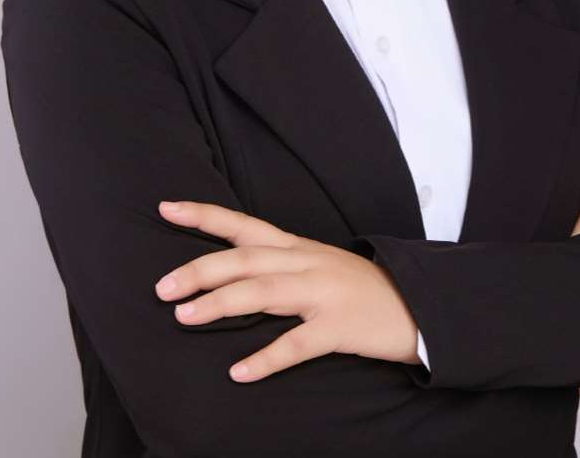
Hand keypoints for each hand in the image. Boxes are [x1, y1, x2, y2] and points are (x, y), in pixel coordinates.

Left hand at [154, 200, 421, 382]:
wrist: (417, 305)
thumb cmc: (358, 288)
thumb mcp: (317, 264)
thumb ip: (278, 264)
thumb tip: (229, 272)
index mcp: (297, 247)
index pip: (243, 224)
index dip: (204, 215)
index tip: (167, 207)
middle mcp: (305, 263)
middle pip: (245, 259)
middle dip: (200, 270)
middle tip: (162, 288)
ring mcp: (323, 294)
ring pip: (263, 293)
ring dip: (220, 304)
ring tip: (185, 317)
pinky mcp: (339, 328)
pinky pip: (298, 343)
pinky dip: (266, 357)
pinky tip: (239, 372)